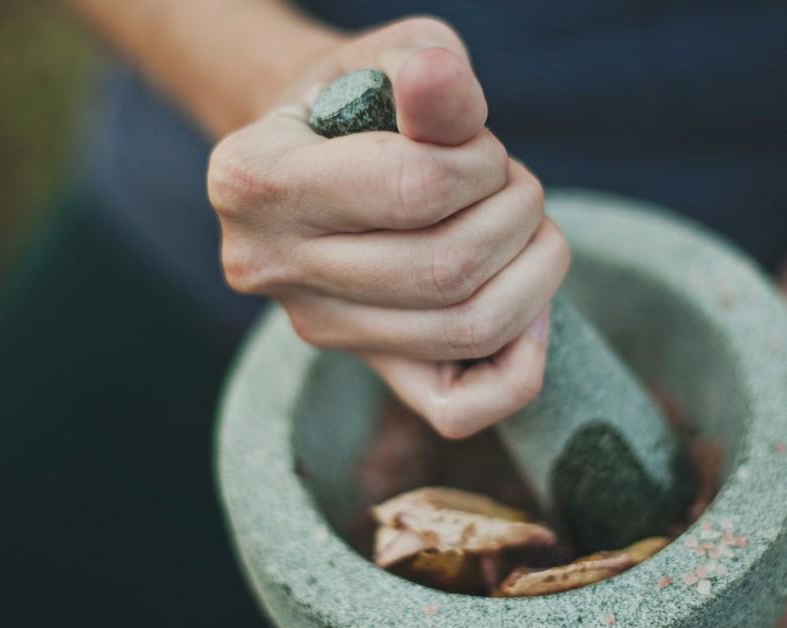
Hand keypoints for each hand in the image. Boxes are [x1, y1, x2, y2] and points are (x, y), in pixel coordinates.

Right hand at [208, 17, 567, 437]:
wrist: (321, 151)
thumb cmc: (363, 99)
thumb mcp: (391, 59)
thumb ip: (423, 73)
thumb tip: (439, 78)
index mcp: (253, 177)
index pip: (413, 189)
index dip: (482, 164)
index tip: (481, 146)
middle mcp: (268, 265)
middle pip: (446, 270)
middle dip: (516, 214)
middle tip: (514, 184)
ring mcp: (314, 325)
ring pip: (465, 330)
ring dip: (534, 272)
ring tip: (524, 227)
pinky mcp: (365, 366)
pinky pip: (458, 409)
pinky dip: (520, 366)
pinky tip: (528, 308)